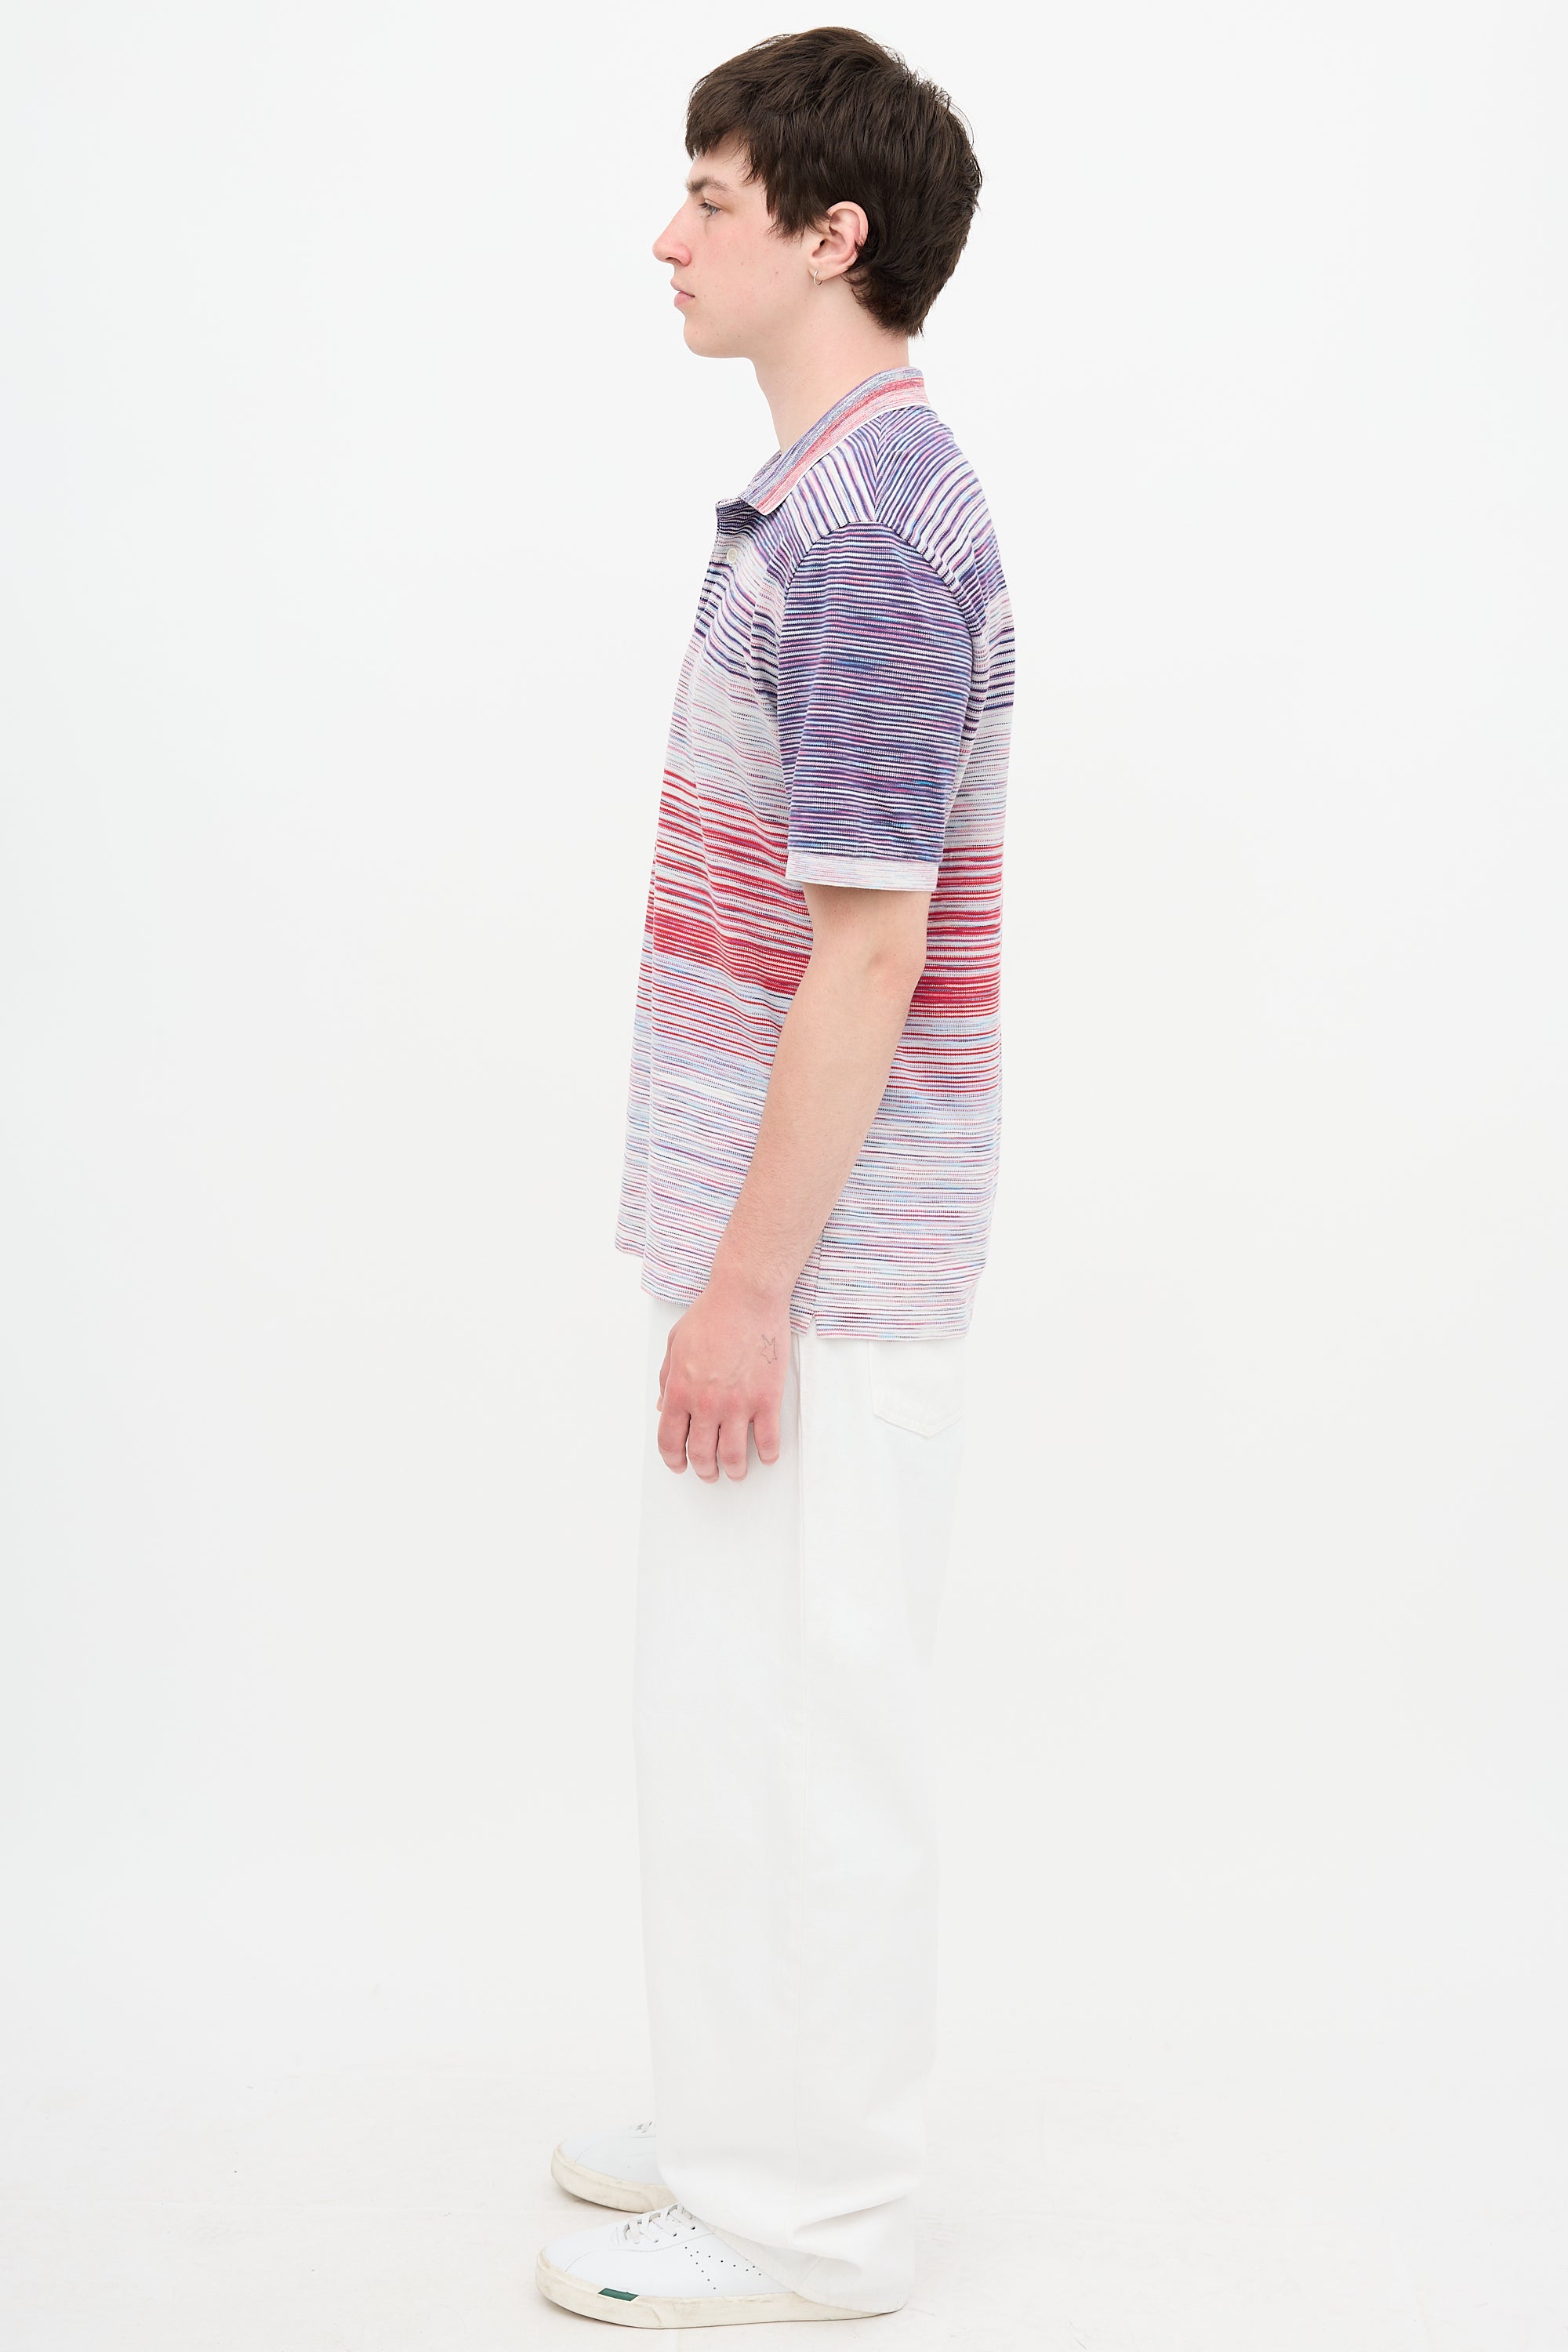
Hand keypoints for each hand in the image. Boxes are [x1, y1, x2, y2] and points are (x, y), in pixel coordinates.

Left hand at [657, 1279, 790, 1480]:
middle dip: (705, 1470)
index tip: (680, 1465)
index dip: (674, 1460)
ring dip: (734, 1470)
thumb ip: (666, 1379)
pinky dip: (766, 1454)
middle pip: (702, 1454)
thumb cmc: (712, 1314)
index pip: (670, 1440)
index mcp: (679, 1391)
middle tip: (710, 1473)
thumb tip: (662, 1407)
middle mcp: (706, 1404)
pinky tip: (766, 1456)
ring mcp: (738, 1404)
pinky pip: (768, 1440)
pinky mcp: (767, 1399)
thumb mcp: (675, 1344)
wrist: (746, 1296)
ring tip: (737, 1472)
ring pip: (734, 1455)